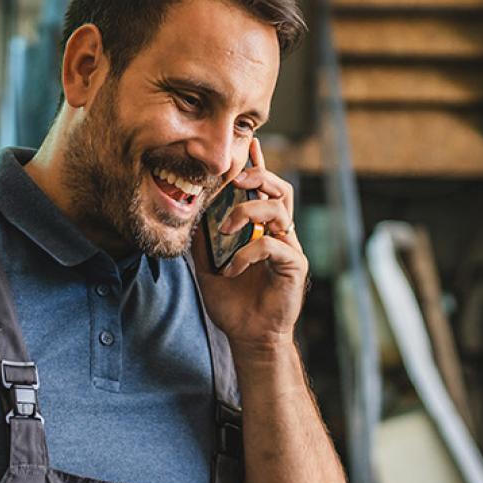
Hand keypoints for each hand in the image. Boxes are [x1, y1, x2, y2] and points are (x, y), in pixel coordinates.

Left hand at [195, 138, 307, 353]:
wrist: (249, 337)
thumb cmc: (233, 304)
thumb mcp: (208, 266)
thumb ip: (203, 240)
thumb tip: (188, 215)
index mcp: (263, 230)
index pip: (264, 191)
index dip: (258, 167)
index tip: (249, 145)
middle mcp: (280, 235)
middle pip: (281, 190)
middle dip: (259, 176)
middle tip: (235, 177)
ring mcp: (289, 249)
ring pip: (279, 211)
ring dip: (248, 211)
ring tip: (226, 227)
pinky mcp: (294, 267)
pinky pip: (272, 245)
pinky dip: (247, 253)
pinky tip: (231, 269)